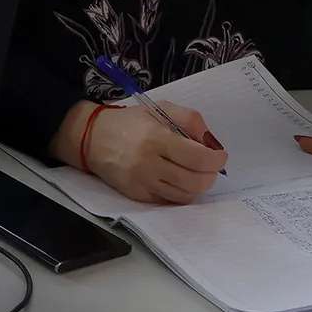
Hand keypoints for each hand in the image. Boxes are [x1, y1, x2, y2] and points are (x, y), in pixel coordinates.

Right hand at [62, 101, 227, 204]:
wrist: (91, 139)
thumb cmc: (129, 122)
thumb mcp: (160, 109)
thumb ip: (190, 120)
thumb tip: (212, 142)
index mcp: (156, 139)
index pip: (199, 159)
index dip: (217, 160)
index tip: (219, 156)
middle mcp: (149, 164)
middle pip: (196, 182)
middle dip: (210, 175)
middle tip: (209, 166)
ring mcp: (142, 183)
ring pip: (185, 196)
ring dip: (197, 185)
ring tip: (192, 172)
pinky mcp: (137, 196)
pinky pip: (169, 202)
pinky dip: (180, 193)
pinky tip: (176, 180)